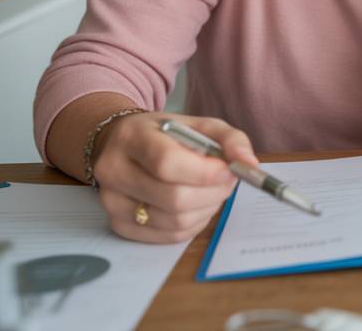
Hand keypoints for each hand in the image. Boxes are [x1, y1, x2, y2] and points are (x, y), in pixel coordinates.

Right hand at [92, 112, 258, 243]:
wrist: (122, 145)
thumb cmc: (166, 135)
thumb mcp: (199, 125)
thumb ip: (230, 139)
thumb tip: (249, 164)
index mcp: (132, 137)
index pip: (167, 162)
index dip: (205, 172)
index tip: (228, 169)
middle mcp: (114, 170)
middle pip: (173, 197)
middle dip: (212, 193)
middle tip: (227, 181)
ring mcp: (112, 202)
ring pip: (173, 222)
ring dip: (206, 209)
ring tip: (212, 191)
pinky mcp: (118, 225)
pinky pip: (167, 237)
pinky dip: (193, 224)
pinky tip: (197, 206)